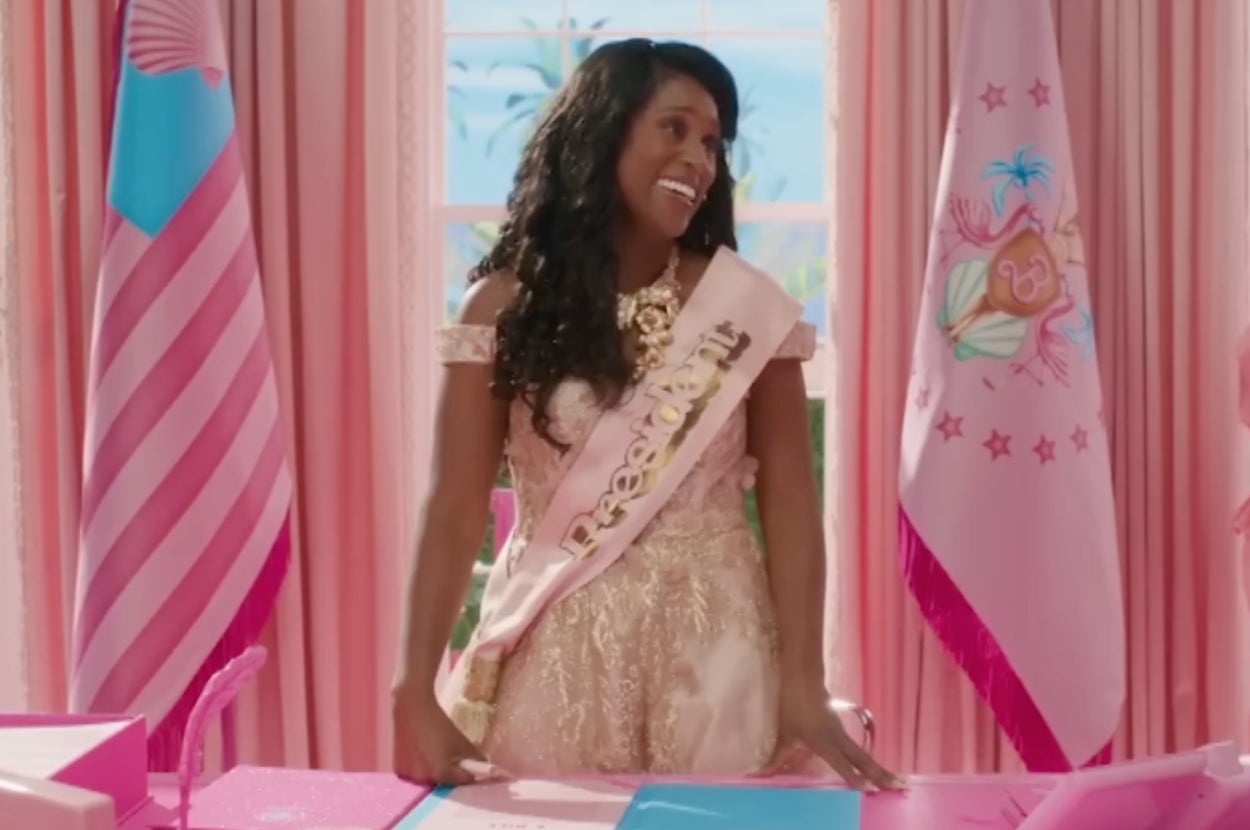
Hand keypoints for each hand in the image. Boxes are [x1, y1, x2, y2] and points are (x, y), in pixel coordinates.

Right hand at [391, 689, 494, 786]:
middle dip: (451, 772)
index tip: (472, 766)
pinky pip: (415, 773)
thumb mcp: (461, 741)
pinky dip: (421, 767)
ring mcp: (408, 776)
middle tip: (452, 756)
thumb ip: (475, 758)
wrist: (411, 707)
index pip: (462, 781)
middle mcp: (423, 780)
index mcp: (441, 774)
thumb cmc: (439, 723)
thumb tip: (485, 768)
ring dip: (435, 770)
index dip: (470, 773)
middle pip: (444, 782)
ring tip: (435, 752)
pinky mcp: (398, 769)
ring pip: (429, 778)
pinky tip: (421, 752)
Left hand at [755, 683, 903, 791]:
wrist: (803, 676)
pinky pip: (855, 746)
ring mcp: (841, 730)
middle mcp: (837, 738)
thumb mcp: (784, 732)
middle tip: (898, 786)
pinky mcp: (839, 725)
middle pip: (862, 759)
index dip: (855, 778)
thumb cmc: (792, 705)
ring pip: (861, 752)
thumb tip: (763, 771)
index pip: (843, 765)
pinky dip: (865, 757)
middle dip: (879, 773)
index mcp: (824, 742)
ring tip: (890, 780)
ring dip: (875, 766)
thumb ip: (778, 754)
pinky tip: (869, 765)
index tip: (870, 791)